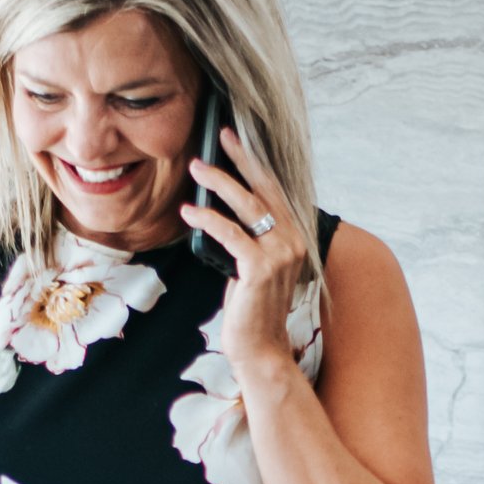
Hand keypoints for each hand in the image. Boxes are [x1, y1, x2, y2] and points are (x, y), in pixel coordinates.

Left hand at [185, 124, 311, 384]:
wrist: (260, 349)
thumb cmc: (252, 310)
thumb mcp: (251, 266)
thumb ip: (247, 239)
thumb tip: (221, 211)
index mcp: (293, 237)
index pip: (274, 191)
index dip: (254, 163)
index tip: (236, 139)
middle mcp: (293, 241)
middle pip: (265, 188)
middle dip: (241, 158)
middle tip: (220, 134)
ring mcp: (281, 254)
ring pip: (248, 206)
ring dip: (219, 182)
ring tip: (196, 167)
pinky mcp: (261, 268)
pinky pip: (230, 233)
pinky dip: (208, 218)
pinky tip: (189, 211)